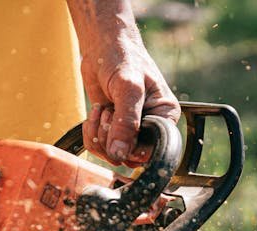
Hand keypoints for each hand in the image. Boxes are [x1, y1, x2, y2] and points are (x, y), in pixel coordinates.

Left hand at [70, 1, 179, 163]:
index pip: (152, 152)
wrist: (103, 46)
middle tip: (108, 113)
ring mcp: (129, 131)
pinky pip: (99, 148)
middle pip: (130, 158)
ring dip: (99, 134)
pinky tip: (95, 112)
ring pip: (112, 155)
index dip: (132, 148)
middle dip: (112, 138)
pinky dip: (91, 133)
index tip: (119, 128)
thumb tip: (120, 154)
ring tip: (101, 110)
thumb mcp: (128, 87)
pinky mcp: (111, 129)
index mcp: (164, 119)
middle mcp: (149, 128)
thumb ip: (126, 122)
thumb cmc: (123, 58)